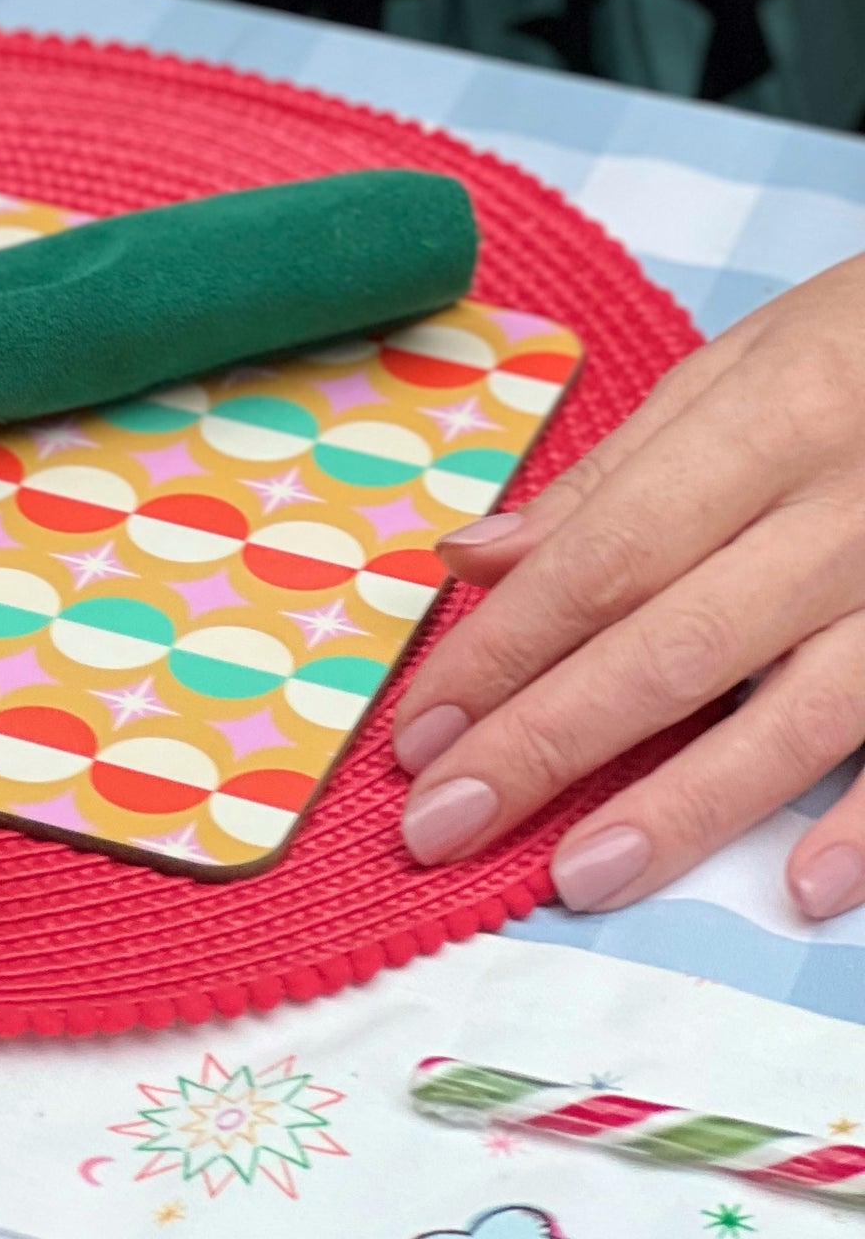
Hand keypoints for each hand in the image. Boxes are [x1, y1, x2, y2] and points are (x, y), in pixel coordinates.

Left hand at [392, 255, 864, 920]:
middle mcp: (846, 513)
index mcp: (765, 425)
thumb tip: (474, 559)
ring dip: (682, 806)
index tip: (417, 731)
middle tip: (442, 825)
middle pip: (676, 646)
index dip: (502, 650)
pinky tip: (805, 889)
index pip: (604, 558)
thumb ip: (612, 477)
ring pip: (799, 715)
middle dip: (548, 743)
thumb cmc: (863, 348)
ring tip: (578, 878)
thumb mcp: (736, 368)